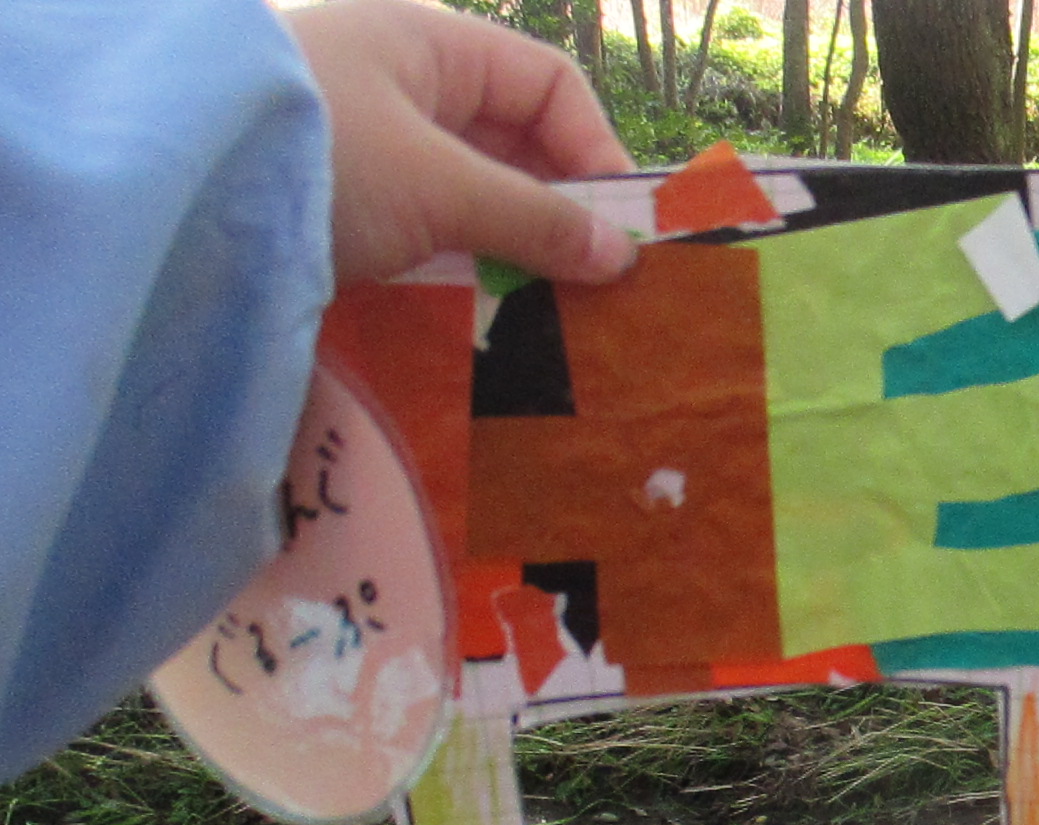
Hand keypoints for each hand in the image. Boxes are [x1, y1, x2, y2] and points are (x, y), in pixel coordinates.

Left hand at [287, 0, 637, 285]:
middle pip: (513, 147)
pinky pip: (426, 236)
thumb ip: (534, 220)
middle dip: (561, 214)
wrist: (167, 195)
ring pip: (472, 199)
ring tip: (550, 315)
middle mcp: (398, 85)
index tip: (622, 232)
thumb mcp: (437, 185)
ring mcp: (366, 149)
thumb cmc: (317, 156)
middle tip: (597, 289)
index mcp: (426, 44)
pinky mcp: (340, 209)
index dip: (595, 151)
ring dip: (514, 254)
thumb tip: (621, 258)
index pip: (546, 86)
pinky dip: (462, 274)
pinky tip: (485, 318)